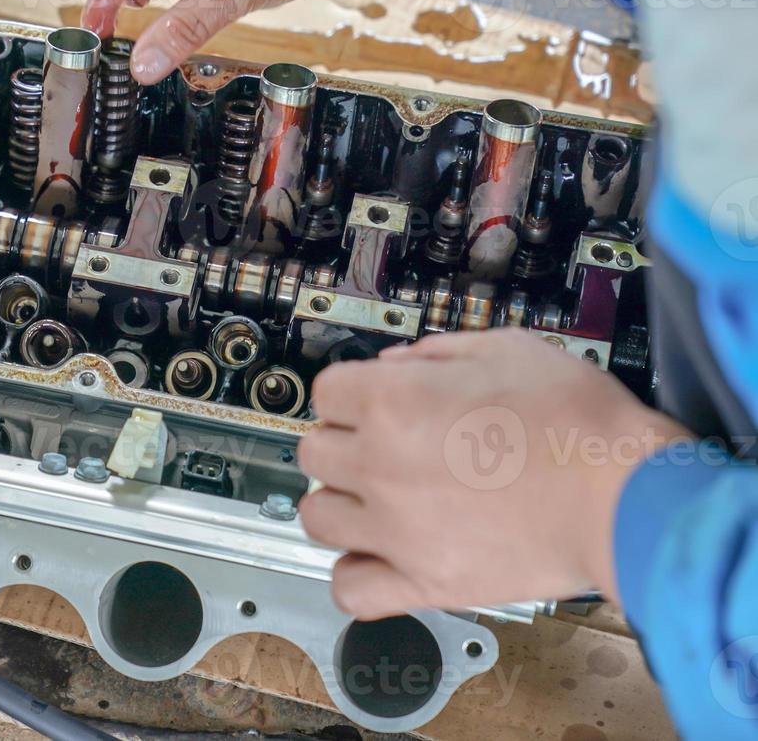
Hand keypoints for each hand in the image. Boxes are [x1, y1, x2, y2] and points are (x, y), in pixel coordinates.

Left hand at [296, 329, 691, 618]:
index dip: (353, 391)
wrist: (624, 496)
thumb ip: (436, 351)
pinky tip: (380, 558)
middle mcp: (379, 464)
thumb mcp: (506, 349)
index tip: (371, 399)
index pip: (327, 391)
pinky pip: (350, 588)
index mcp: (392, 401)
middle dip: (344, 441)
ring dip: (340, 503)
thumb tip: (397, 363)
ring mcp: (395, 528)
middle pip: (314, 450)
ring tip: (376, 500)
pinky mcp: (424, 582)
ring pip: (317, 516)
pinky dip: (355, 576)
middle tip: (380, 445)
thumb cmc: (578, 422)